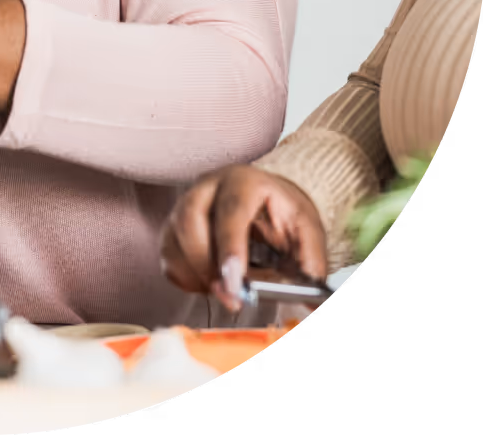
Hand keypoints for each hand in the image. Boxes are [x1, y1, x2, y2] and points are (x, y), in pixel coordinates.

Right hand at [160, 165, 327, 312]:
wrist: (263, 199)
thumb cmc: (280, 211)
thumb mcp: (305, 228)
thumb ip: (311, 262)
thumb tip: (314, 302)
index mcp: (243, 181)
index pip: (231, 211)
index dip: (230, 248)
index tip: (235, 281)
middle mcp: (207, 187)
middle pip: (189, 221)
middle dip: (207, 266)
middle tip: (230, 296)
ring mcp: (184, 203)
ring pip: (174, 240)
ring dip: (196, 274)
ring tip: (226, 289)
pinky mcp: (172, 225)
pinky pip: (168, 256)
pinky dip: (186, 277)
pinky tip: (210, 280)